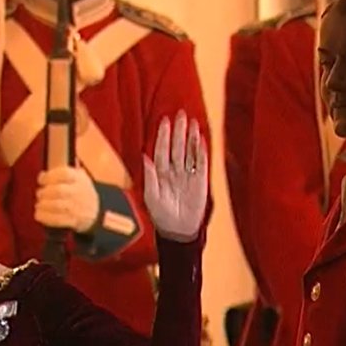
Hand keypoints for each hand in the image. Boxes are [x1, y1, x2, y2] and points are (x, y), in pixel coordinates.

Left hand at [34, 166, 98, 233]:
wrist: (96, 210)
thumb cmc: (79, 191)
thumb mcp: (75, 177)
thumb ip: (57, 174)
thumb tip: (41, 176)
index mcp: (79, 178)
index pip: (64, 174)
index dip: (49, 177)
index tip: (41, 181)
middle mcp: (78, 192)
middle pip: (58, 191)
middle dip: (44, 192)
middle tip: (39, 195)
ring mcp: (76, 207)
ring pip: (56, 206)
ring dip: (43, 205)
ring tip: (39, 205)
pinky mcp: (73, 220)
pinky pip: (57, 220)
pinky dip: (45, 217)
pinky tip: (39, 214)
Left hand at [143, 110, 208, 241]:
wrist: (177, 230)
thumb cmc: (161, 215)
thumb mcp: (151, 196)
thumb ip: (149, 176)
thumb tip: (144, 156)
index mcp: (160, 174)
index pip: (162, 151)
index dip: (163, 137)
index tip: (164, 121)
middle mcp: (174, 171)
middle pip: (177, 147)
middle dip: (178, 131)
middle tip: (180, 115)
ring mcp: (188, 174)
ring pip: (189, 152)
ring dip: (190, 137)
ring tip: (192, 122)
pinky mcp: (200, 180)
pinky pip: (201, 163)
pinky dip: (201, 151)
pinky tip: (201, 139)